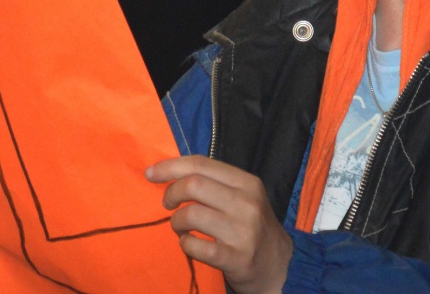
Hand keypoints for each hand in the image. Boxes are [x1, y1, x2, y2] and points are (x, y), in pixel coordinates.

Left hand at [147, 156, 291, 293]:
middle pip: (193, 185)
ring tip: (180, 227)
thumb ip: (213, 182)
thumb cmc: (250, 225)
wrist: (278, 265)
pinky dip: (185, 244)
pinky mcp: (236, 258)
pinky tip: (189, 244)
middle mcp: (247, 203)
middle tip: (167, 204)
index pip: (201, 164)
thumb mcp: (242, 196)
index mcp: (246, 182)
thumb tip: (168, 171)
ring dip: (176, 221)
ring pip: (191, 215)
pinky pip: (196, 246)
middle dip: (171, 193)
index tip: (150, 174)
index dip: (170, 166)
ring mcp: (243, 231)